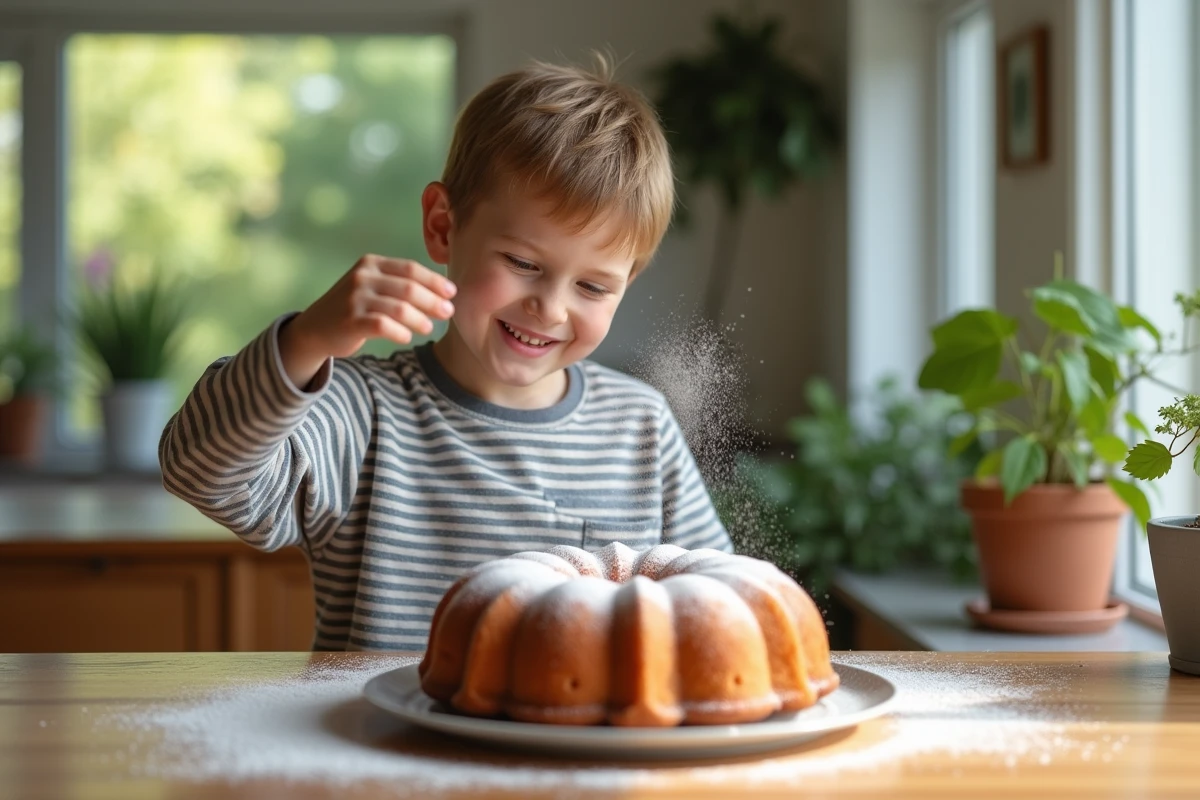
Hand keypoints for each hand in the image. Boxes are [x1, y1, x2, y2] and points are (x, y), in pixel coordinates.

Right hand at [279, 254, 456, 388]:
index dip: (434, 281)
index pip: (410, 269)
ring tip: (429, 328)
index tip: (452, 293)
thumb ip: (398, 284)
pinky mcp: (350, 321)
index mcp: (371, 263)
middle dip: (433, 301)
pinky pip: (383, 325)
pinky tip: (407, 337)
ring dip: (419, 319)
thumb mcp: (372, 286)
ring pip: (399, 308)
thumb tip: (442, 292)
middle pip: (409, 288)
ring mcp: (355, 298)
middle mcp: (362, 277)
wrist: (314, 328)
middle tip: (448, 313)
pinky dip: (400, 332)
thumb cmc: (352, 308)